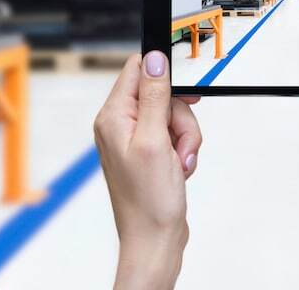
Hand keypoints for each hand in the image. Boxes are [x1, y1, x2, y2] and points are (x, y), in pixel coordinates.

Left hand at [94, 51, 201, 289]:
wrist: (154, 239)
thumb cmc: (149, 200)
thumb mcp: (154, 141)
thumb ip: (154, 96)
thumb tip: (154, 58)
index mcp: (113, 116)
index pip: (138, 70)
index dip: (164, 76)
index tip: (182, 94)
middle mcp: (121, 123)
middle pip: (163, 94)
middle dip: (180, 118)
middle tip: (177, 143)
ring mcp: (136, 138)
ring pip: (174, 115)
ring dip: (185, 138)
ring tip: (179, 162)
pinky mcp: (150, 150)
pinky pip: (175, 134)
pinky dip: (183, 149)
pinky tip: (179, 168)